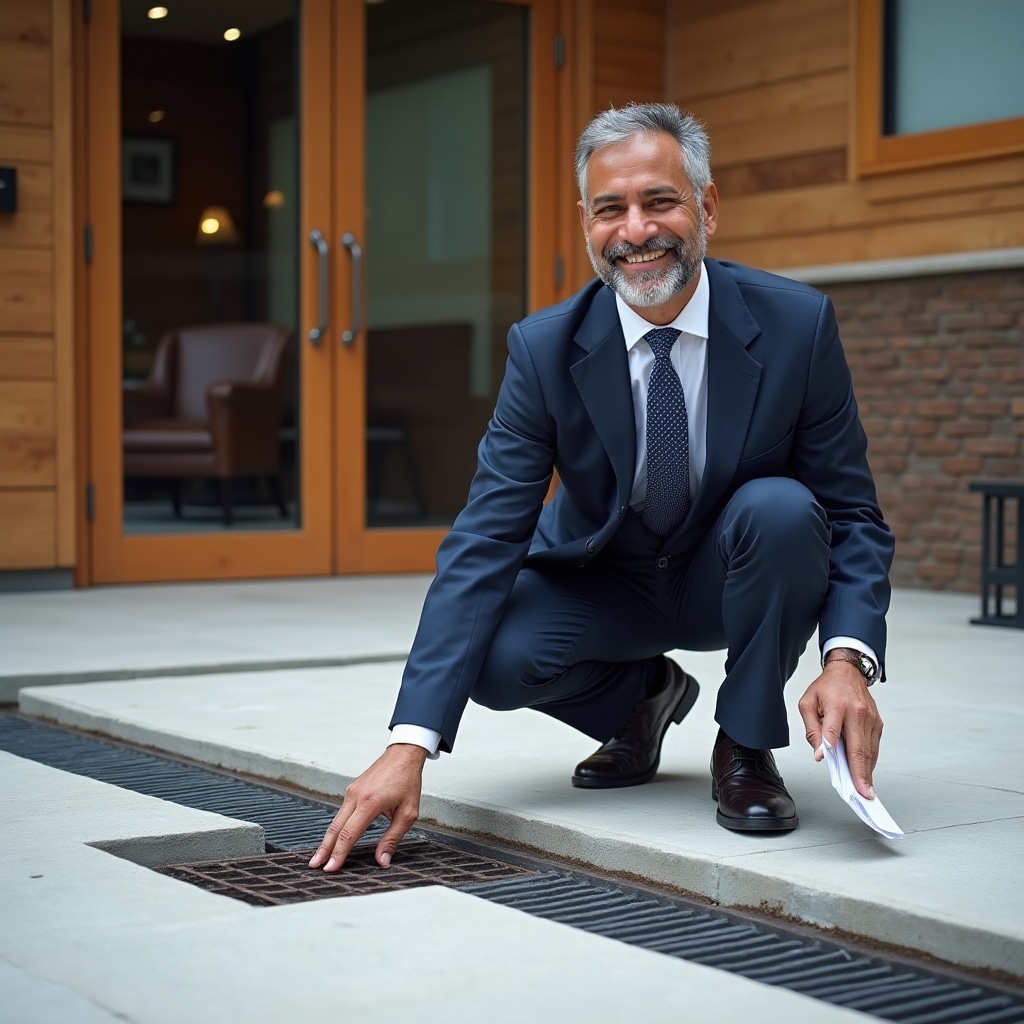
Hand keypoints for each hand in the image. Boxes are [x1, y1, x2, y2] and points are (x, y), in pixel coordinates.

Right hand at [308, 743, 427, 871]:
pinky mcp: (351, 789)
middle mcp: (356, 796)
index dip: (339, 853)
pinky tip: (333, 839)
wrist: (403, 754)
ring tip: (320, 857)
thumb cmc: (407, 780)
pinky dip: (335, 828)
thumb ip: (393, 838)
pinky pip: (341, 812)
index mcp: (370, 801)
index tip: (331, 868)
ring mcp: (351, 791)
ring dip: (327, 840)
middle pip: (335, 828)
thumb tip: (382, 860)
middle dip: (324, 849)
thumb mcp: (408, 812)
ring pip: (335, 820)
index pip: (349, 833)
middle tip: (315, 866)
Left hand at [798, 661, 882, 799]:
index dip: (829, 745)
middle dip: (861, 773)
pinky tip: (865, 773)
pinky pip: (874, 746)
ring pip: (869, 750)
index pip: (833, 729)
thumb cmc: (825, 688)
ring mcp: (871, 718)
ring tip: (865, 790)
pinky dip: (869, 761)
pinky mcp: (878, 723)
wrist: (848, 672)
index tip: (827, 762)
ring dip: (867, 772)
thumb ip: (812, 729)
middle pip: (859, 747)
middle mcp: (857, 712)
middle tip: (863, 793)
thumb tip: (819, 754)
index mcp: (837, 705)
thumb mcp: (808, 703)